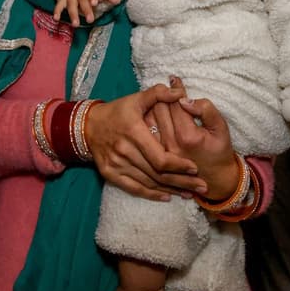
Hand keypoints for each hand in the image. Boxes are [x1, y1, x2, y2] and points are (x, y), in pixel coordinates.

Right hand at [84, 86, 202, 200]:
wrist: (88, 125)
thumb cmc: (117, 111)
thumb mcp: (136, 99)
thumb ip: (158, 94)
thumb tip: (180, 93)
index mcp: (134, 132)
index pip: (160, 157)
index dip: (179, 165)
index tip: (195, 168)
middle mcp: (124, 150)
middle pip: (157, 173)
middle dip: (181, 181)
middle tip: (201, 186)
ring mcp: (116, 164)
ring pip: (148, 183)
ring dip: (170, 190)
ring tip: (189, 193)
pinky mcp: (110, 173)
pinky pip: (134, 188)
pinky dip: (151, 195)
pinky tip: (166, 197)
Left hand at [149, 78, 241, 200]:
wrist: (214, 180)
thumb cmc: (219, 151)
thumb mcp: (221, 129)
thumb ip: (206, 110)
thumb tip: (186, 99)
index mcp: (187, 135)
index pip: (175, 104)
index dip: (176, 89)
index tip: (175, 79)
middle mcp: (170, 143)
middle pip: (158, 109)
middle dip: (162, 95)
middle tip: (166, 85)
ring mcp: (161, 151)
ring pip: (149, 120)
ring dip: (152, 106)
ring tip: (158, 97)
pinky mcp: (155, 157)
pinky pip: (146, 133)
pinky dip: (147, 120)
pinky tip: (153, 114)